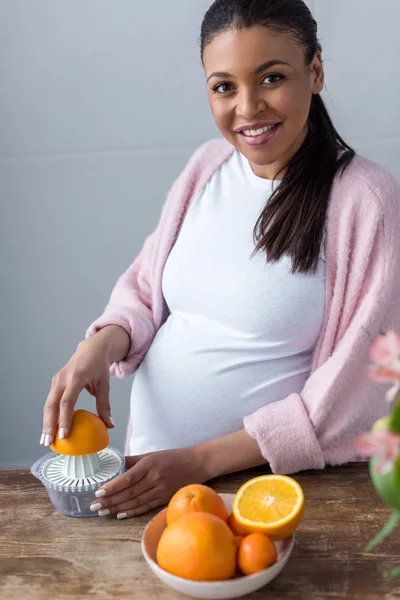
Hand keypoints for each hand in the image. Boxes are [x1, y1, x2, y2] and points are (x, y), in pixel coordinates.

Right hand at [41, 331, 114, 446]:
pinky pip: (50, 401)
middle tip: (48, 442)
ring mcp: (57, 380)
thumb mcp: (105, 384)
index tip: (64, 435)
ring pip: (48, 404)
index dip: (64, 419)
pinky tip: (50, 428)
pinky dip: (49, 415)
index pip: (67, 401)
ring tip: (45, 440)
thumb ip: (105, 405)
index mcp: (76, 378)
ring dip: (46, 422)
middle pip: (52, 405)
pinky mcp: (55, 383)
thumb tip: (109, 425)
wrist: (91, 348)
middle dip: (49, 425)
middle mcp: (63, 379)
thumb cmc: (99, 366)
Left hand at [89, 448, 206, 518]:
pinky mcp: (165, 499)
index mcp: (150, 464)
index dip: (112, 486)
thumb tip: (114, 465)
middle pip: (129, 492)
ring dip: (117, 508)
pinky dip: (132, 511)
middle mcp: (155, 478)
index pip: (127, 478)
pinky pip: (145, 506)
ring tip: (103, 512)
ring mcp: (161, 490)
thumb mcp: (152, 454)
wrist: (197, 463)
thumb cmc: (172, 457)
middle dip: (110, 500)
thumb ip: (133, 461)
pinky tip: (120, 514)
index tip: (98, 491)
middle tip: (94, 506)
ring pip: (135, 501)